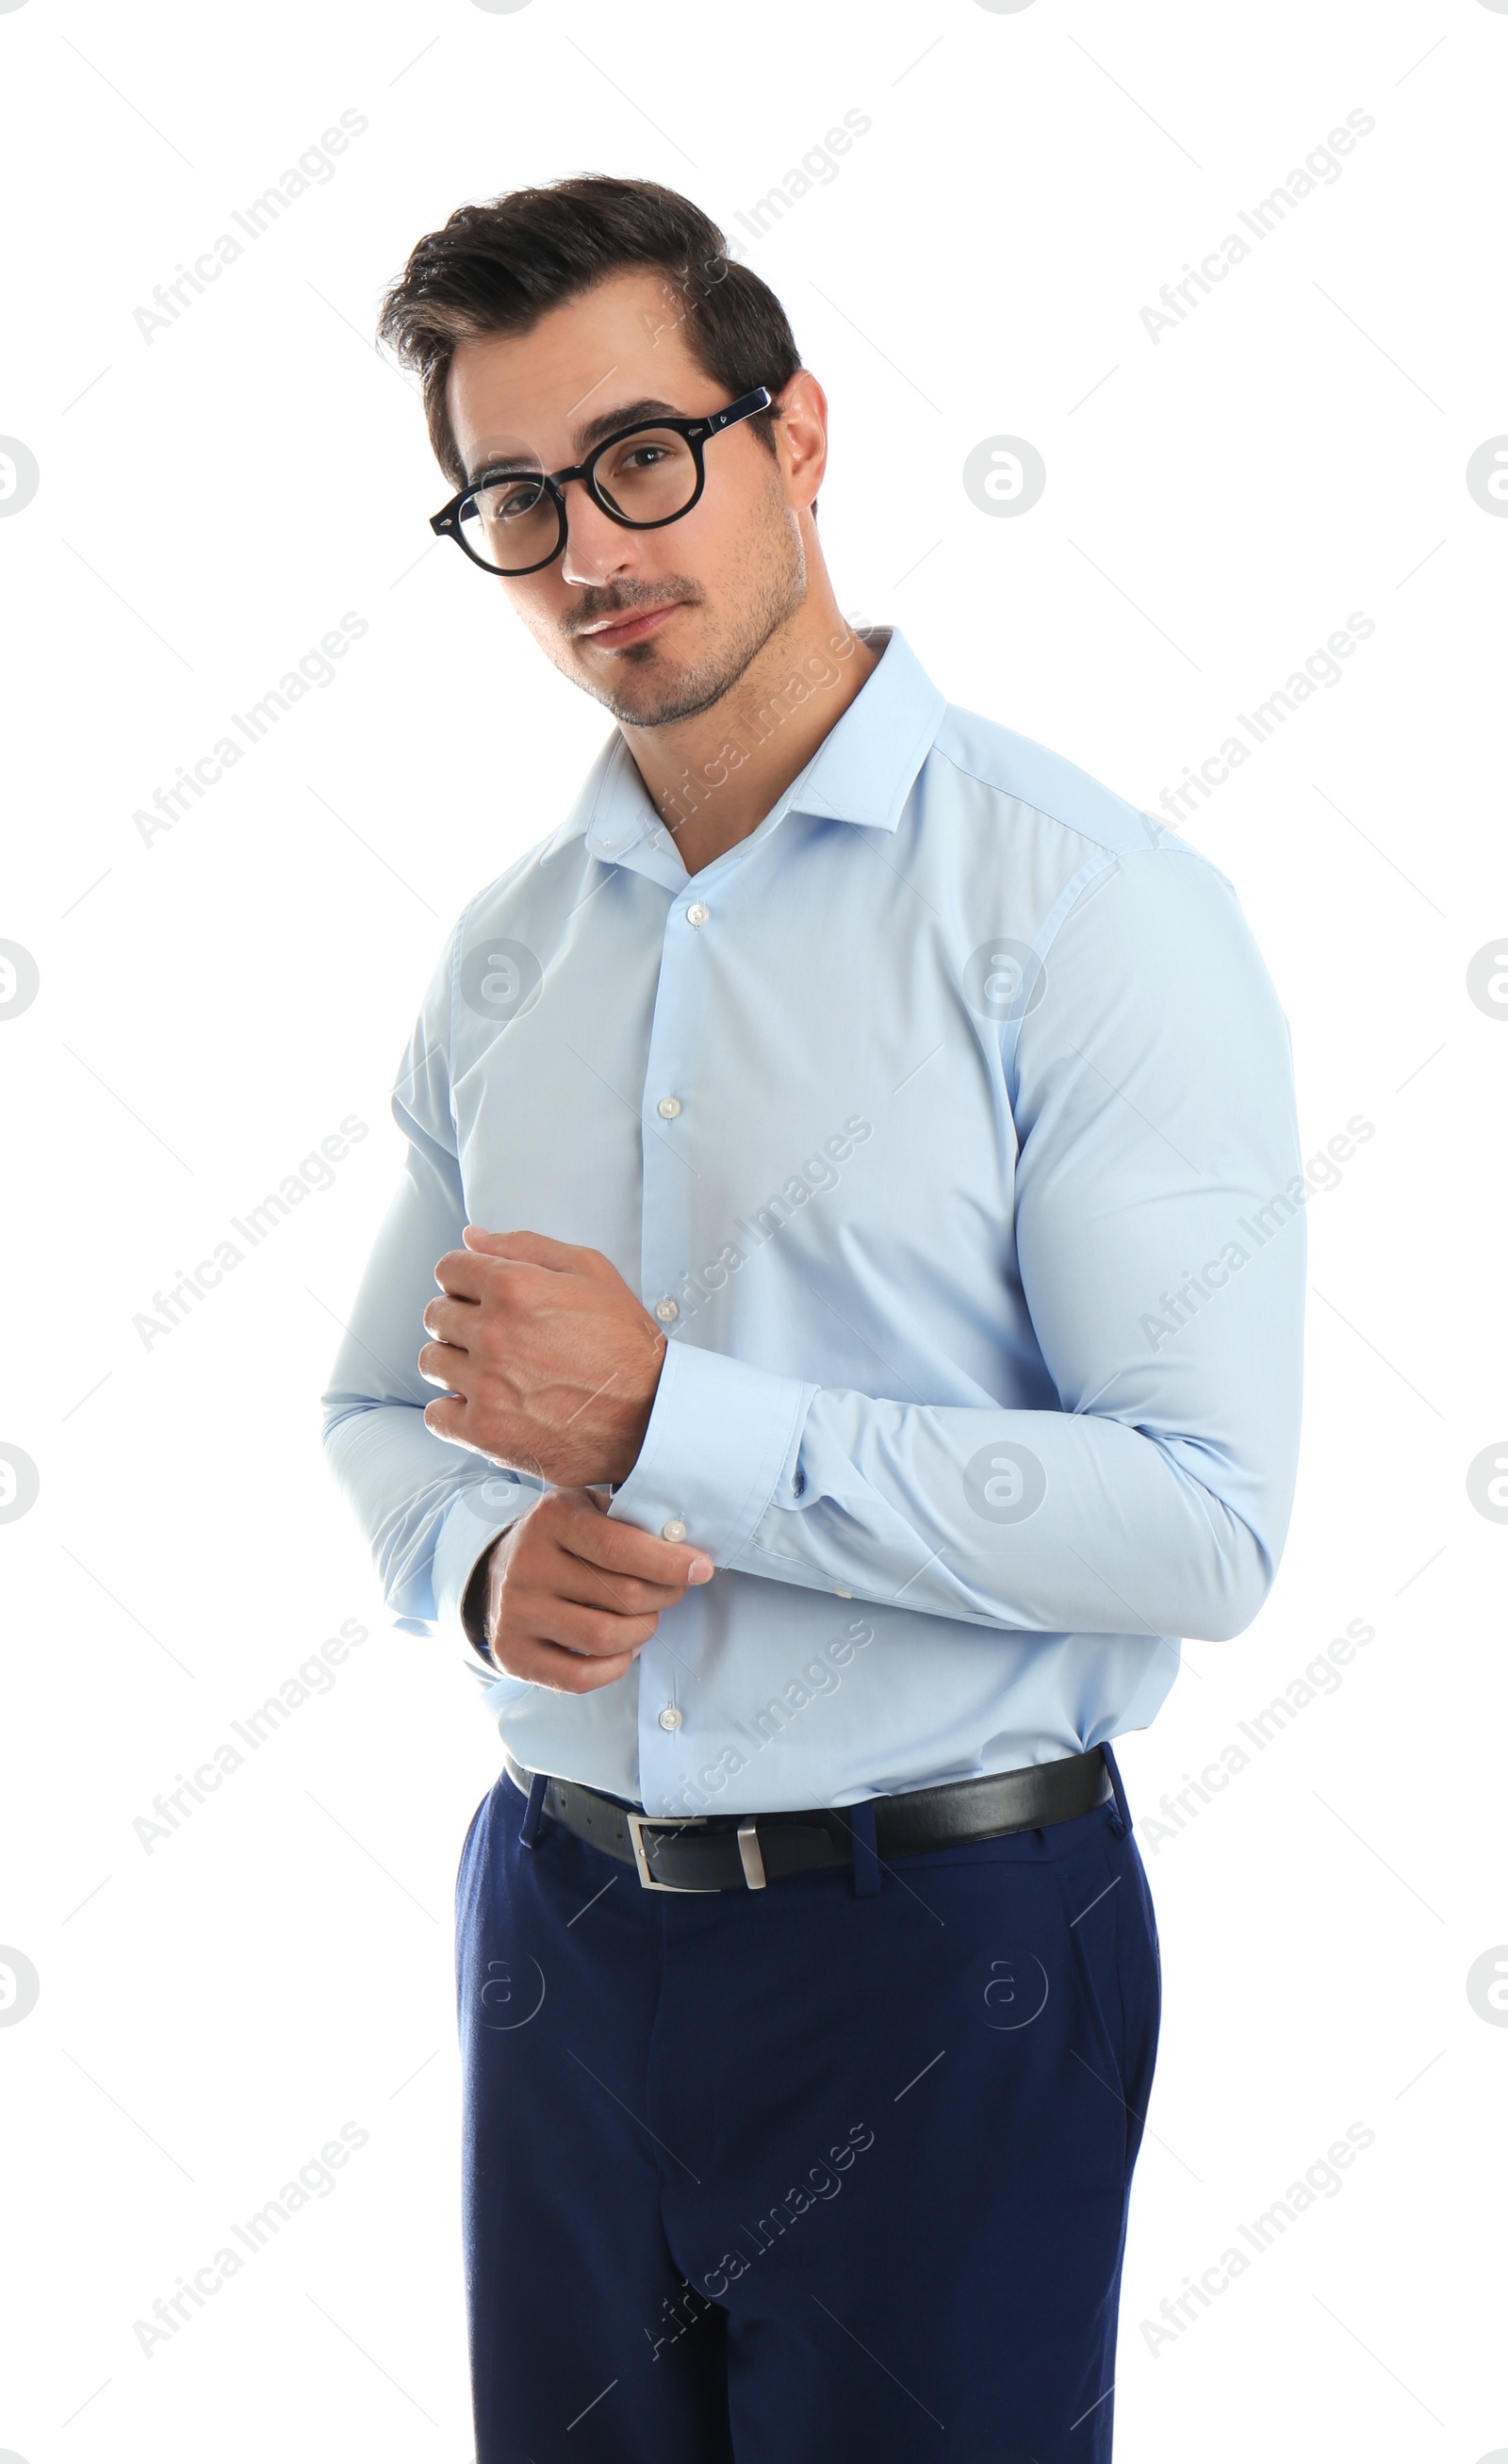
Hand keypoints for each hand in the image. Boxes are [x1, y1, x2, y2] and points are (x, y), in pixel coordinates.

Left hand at [419, 1228, 667, 1487]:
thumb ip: (526, 1246)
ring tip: (490, 1372)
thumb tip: (472, 1237)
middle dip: (459, 1319)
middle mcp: (494, 1333)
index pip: (449, 1269)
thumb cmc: (626, 1343)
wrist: (652, 1416)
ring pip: (431, 1363)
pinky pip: (436, 1414)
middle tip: (493, 1336)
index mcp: (515, 1286)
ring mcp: (486, 1384)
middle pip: (436, 1314)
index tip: (480, 1296)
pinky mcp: (486, 1431)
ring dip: (454, 1363)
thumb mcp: (591, 1272)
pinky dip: (453, 1411)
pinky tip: (483, 1406)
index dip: (464, 1279)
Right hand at [477, 1488, 711, 1692]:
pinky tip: (622, 1648)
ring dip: (643, 1631)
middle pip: (623, 1596)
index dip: (669, 1563)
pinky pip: (580, 1677)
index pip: (621, 1548)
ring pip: (606, 1638)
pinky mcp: (512, 1653)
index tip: (701, 1569)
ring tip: (645, 1618)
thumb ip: (630, 1519)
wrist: (499, 1574)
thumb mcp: (589, 1509)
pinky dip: (615, 1666)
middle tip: (673, 1591)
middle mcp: (527, 1565)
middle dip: (663, 1596)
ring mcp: (515, 1613)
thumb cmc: (563, 1541)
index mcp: (552, 1519)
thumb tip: (683, 1543)